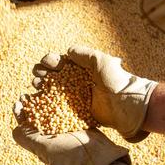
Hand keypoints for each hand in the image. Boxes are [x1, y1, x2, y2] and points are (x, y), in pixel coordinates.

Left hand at [12, 97, 129, 164]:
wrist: (96, 157)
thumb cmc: (67, 156)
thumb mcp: (43, 149)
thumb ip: (27, 139)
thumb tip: (14, 129)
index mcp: (41, 141)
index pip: (27, 125)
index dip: (21, 113)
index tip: (18, 103)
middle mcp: (53, 132)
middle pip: (39, 113)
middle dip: (33, 102)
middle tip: (29, 92)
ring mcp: (66, 125)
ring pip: (54, 107)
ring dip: (47, 97)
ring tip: (42, 86)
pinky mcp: (80, 119)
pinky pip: (70, 105)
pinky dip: (64, 97)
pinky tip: (60, 87)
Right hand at [32, 45, 157, 141]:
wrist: (128, 104)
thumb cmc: (116, 80)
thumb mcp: (101, 61)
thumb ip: (84, 54)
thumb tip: (67, 51)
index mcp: (81, 69)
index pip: (60, 63)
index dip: (50, 61)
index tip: (48, 63)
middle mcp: (77, 83)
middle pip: (53, 77)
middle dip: (42, 74)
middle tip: (39, 76)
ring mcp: (76, 98)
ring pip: (52, 92)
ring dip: (42, 88)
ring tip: (36, 85)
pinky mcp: (77, 113)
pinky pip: (59, 109)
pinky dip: (47, 106)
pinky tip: (38, 104)